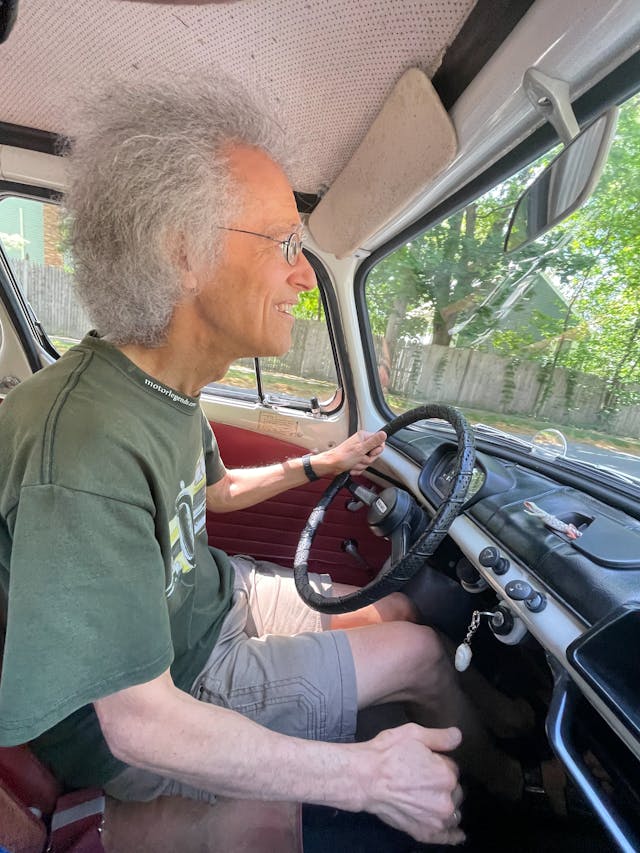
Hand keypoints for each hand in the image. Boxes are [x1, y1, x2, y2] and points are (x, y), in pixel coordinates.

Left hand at [314, 430, 385, 476]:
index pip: (380, 442)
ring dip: (361, 464)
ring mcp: (359, 451)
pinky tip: (352, 466)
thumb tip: (384, 433)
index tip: (369, 453)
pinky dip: (358, 468)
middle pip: (375, 454)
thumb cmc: (342, 457)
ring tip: (354, 462)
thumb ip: (374, 442)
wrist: (332, 465)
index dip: (376, 450)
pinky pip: (363, 465)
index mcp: (363, 437)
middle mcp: (362, 443)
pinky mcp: (356, 458)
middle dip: (367, 459)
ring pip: (369, 461)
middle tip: (359, 458)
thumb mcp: (361, 449)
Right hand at [358, 724, 464, 844]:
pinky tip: (457, 834)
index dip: (439, 764)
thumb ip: (439, 737)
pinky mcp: (425, 833)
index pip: (452, 768)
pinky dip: (452, 835)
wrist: (364, 779)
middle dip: (444, 785)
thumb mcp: (413, 734)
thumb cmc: (386, 754)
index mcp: (446, 775)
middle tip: (423, 780)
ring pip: (452, 812)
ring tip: (433, 801)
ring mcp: (436, 820)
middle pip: (455, 791)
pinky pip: (446, 836)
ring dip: (447, 806)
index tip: (424, 763)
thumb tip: (458, 735)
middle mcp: (446, 800)